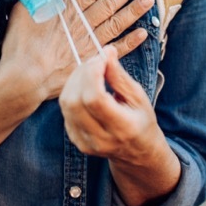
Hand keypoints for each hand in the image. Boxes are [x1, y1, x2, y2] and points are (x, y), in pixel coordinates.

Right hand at [0, 0, 152, 103]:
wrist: (24, 78)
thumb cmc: (20, 45)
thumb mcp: (23, 10)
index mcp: (67, 11)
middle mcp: (82, 25)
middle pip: (109, 4)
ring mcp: (89, 44)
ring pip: (117, 24)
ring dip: (134, 11)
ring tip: (148, 1)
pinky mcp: (91, 62)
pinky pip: (116, 50)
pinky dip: (131, 42)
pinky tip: (142, 33)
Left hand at [58, 45, 156, 159]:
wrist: (137, 152)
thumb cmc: (141, 121)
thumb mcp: (138, 97)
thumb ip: (119, 76)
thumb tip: (106, 52)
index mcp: (122, 128)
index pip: (95, 99)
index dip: (92, 73)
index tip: (101, 58)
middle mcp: (101, 139)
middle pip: (75, 101)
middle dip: (81, 74)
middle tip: (94, 61)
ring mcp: (85, 142)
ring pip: (66, 104)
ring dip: (74, 81)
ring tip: (89, 72)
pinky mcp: (75, 140)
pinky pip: (65, 111)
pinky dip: (72, 92)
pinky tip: (85, 87)